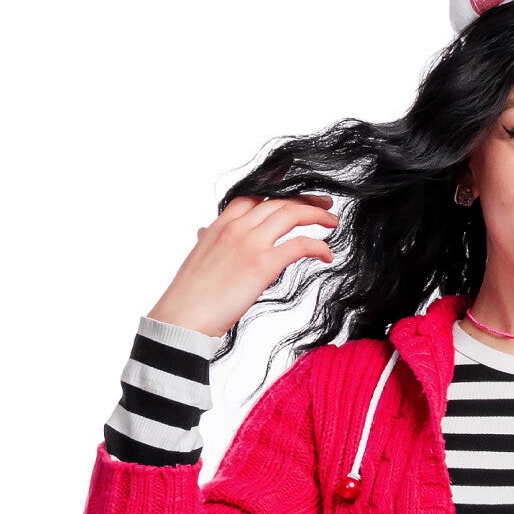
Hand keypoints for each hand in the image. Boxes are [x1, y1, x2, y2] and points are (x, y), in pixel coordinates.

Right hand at [147, 193, 338, 337]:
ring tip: (332, 222)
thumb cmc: (188, 297)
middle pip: (277, 201)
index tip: (294, 199)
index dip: (278, 195)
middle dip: (304, 199)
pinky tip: (326, 255)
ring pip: (291, 214)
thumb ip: (208, 241)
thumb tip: (204, 232)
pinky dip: (318, 245)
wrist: (182, 318)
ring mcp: (250, 242)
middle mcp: (236, 227)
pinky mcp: (263, 264)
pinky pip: (299, 244)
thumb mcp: (197, 258)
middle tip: (324, 204)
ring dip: (316, 214)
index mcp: (220, 225)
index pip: (253, 197)